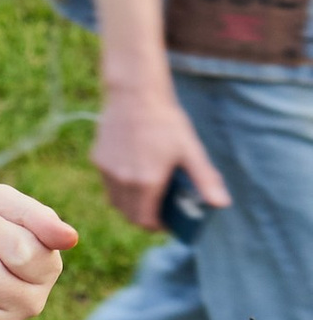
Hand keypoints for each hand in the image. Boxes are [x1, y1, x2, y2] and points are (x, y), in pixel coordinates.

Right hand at [91, 73, 232, 232]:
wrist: (135, 93)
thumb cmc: (166, 121)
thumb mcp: (191, 150)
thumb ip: (205, 180)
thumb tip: (222, 204)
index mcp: (147, 183)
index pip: (146, 221)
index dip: (157, 226)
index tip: (167, 222)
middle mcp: (123, 181)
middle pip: (129, 215)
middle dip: (144, 218)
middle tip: (159, 209)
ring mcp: (108, 171)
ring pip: (116, 202)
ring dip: (130, 204)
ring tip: (146, 192)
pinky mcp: (98, 160)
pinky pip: (108, 183)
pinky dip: (120, 186)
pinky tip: (133, 170)